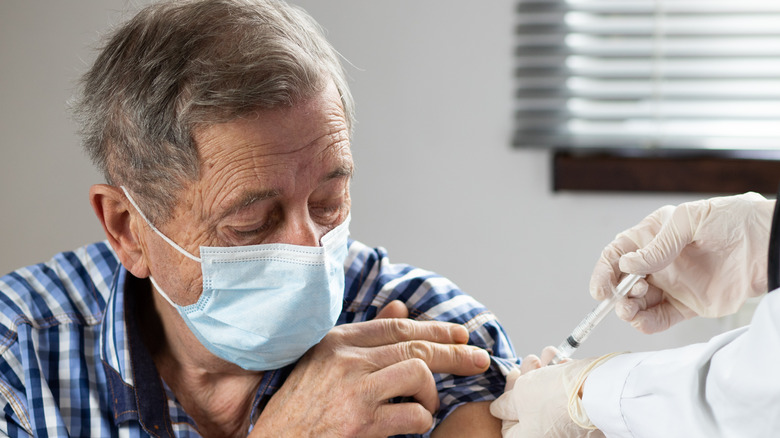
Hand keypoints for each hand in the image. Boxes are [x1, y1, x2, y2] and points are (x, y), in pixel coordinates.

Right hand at [251, 313, 490, 436]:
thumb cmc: (298, 407)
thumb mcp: (324, 363)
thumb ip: (364, 337)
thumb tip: (400, 308)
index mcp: (337, 341)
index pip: (397, 326)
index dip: (434, 327)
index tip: (461, 333)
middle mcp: (346, 360)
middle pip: (415, 346)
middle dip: (455, 353)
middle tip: (479, 360)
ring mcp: (354, 390)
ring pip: (418, 373)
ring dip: (432, 393)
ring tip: (429, 405)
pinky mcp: (361, 423)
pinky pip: (413, 415)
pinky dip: (421, 421)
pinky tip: (414, 424)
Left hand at [490, 349, 614, 437]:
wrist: (599, 389)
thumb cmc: (557, 396)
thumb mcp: (520, 395)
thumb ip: (506, 403)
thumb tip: (501, 407)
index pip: (509, 424)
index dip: (508, 397)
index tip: (513, 375)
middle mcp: (550, 437)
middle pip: (530, 407)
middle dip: (529, 378)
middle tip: (532, 361)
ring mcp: (568, 428)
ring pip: (549, 396)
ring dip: (546, 370)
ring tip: (548, 356)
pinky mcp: (584, 415)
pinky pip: (567, 395)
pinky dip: (563, 375)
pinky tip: (562, 360)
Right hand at [590, 192, 774, 333]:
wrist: (769, 246)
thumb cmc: (734, 220)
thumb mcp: (689, 220)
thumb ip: (657, 245)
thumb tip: (628, 264)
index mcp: (654, 236)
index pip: (618, 253)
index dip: (604, 271)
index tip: (601, 288)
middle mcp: (659, 262)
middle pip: (623, 281)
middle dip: (616, 292)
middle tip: (625, 297)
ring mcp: (673, 284)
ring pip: (638, 303)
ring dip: (628, 310)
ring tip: (632, 310)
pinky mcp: (688, 305)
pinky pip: (660, 318)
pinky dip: (647, 324)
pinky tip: (643, 322)